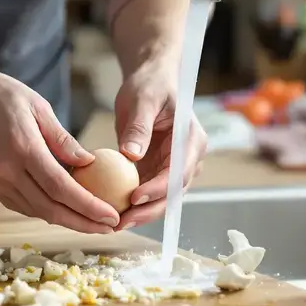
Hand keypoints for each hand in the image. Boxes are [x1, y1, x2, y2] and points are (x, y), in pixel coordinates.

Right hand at [0, 70, 119, 232]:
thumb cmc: (5, 96)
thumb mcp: (40, 108)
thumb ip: (63, 140)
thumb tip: (90, 163)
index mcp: (24, 149)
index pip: (61, 188)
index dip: (88, 206)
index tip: (111, 216)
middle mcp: (8, 172)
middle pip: (51, 209)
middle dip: (83, 223)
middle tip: (110, 228)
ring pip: (37, 212)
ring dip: (67, 221)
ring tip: (94, 223)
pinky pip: (24, 206)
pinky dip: (47, 211)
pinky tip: (67, 211)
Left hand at [113, 56, 207, 230]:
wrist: (151, 81)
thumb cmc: (150, 85)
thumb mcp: (142, 100)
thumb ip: (139, 127)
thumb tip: (130, 155)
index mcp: (191, 140)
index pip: (178, 172)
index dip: (158, 189)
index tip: (134, 198)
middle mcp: (188, 158)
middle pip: (172, 193)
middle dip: (148, 210)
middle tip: (121, 221)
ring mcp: (174, 167)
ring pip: (162, 199)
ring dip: (141, 213)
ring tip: (115, 223)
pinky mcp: (159, 171)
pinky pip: (148, 192)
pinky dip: (134, 204)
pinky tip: (113, 212)